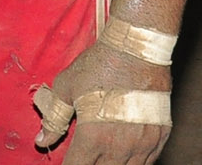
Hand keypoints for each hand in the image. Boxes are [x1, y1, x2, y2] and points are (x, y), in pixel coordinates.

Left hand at [36, 38, 170, 163]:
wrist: (136, 49)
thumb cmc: (98, 65)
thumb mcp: (67, 87)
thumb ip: (54, 118)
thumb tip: (42, 140)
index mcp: (93, 136)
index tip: (66, 163)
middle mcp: (119, 146)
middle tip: (84, 157)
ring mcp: (143, 143)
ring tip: (102, 157)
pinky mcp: (160, 136)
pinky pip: (147, 162)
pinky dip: (133, 162)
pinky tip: (124, 156)